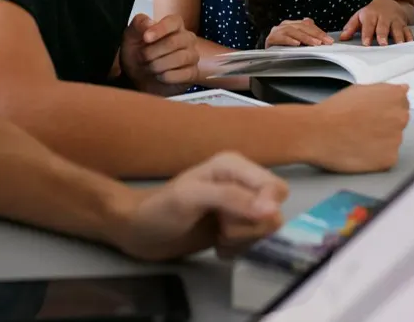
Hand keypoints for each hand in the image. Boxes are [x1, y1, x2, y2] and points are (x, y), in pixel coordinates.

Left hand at [114, 152, 287, 260]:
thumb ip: (231, 198)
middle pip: (275, 208)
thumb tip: (271, 208)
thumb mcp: (192, 198)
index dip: (266, 208)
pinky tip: (219, 246)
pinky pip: (255, 240)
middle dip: (253, 226)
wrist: (138, 231)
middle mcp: (242, 182)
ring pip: (266, 227)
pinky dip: (240, 247)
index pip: (275, 187)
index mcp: (234, 166)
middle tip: (224, 229)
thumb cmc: (159, 209)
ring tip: (219, 237)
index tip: (237, 224)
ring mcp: (239, 205)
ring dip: (244, 239)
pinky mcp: (235, 226)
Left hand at [120, 13, 198, 94]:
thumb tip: (149, 23)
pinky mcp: (192, 72)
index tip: (146, 38)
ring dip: (158, 65)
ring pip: (179, 58)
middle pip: (174, 42)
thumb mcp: (131, 36)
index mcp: (174, 25)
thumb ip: (138, 24)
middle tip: (141, 57)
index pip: (173, 22)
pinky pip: (183, 74)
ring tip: (149, 67)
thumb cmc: (138, 52)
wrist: (140, 77)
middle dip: (152, 52)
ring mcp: (192, 55)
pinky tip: (159, 76)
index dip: (160, 29)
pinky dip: (166, 77)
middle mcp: (187, 38)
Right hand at [265, 18, 334, 47]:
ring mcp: (277, 31)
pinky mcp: (270, 38)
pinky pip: (281, 38)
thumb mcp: (297, 40)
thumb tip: (321, 35)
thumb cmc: (283, 48)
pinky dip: (289, 40)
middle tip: (324, 42)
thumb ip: (307, 34)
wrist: (266, 55)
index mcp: (292, 24)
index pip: (308, 25)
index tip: (328, 40)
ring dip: (305, 37)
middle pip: (301, 26)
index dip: (319, 32)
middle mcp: (285, 25)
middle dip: (315, 34)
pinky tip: (297, 44)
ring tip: (314, 44)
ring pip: (293, 31)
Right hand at [308, 83, 409, 172]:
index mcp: (395, 96)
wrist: (319, 132)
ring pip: (393, 140)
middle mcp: (400, 116)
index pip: (402, 102)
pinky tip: (360, 150)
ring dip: (381, 141)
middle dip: (385, 124)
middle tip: (363, 126)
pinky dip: (376, 157)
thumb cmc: (335, 110)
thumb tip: (401, 89)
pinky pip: (387, 158)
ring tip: (358, 138)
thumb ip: (384, 90)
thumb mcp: (360, 89)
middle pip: (399, 121)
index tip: (374, 113)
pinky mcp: (389, 159)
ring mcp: (397, 139)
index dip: (385, 108)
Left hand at [340, 0, 412, 45]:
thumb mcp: (359, 16)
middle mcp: (384, 17)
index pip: (368, 24)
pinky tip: (410, 43)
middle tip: (383, 43)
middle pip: (383, 26)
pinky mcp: (404, 25)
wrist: (388, 3)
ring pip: (397, 28)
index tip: (366, 43)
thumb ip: (351, 27)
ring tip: (399, 44)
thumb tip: (342, 37)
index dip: (367, 34)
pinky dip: (410, 37)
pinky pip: (408, 30)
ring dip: (398, 36)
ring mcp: (395, 20)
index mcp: (371, 15)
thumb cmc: (371, 13)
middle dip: (383, 34)